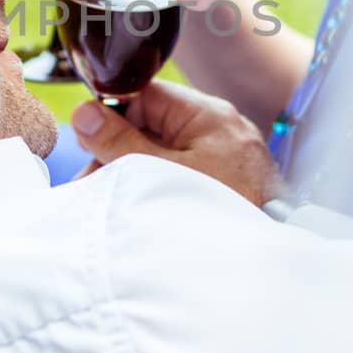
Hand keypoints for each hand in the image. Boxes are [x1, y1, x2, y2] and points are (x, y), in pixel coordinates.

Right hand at [71, 79, 284, 207]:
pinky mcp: (227, 177)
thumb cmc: (224, 209)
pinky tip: (141, 207)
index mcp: (205, 113)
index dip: (112, 115)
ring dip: (136, 172)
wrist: (267, 258)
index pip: (145, 95)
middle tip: (92, 185)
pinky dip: (159, 184)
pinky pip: (182, 169)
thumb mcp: (164, 172)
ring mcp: (224, 152)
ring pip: (163, 150)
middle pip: (151, 124)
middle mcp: (217, 126)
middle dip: (118, 153)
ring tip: (112, 204)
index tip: (89, 143)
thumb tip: (85, 114)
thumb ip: (122, 143)